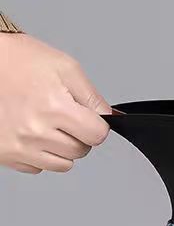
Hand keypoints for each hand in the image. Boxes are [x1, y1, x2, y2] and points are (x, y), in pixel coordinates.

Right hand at [0, 32, 111, 173]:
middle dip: (78, 135)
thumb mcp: (65, 68)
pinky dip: (39, 153)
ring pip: (63, 164)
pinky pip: (38, 167)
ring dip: (61, 148)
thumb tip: (110, 118)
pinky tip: (29, 131)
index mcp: (54, 108)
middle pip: (81, 151)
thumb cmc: (18, 59)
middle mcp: (35, 131)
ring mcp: (20, 146)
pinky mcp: (7, 155)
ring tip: (45, 123)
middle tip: (61, 115)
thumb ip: (92, 97)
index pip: (97, 135)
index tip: (87, 117)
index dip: (96, 125)